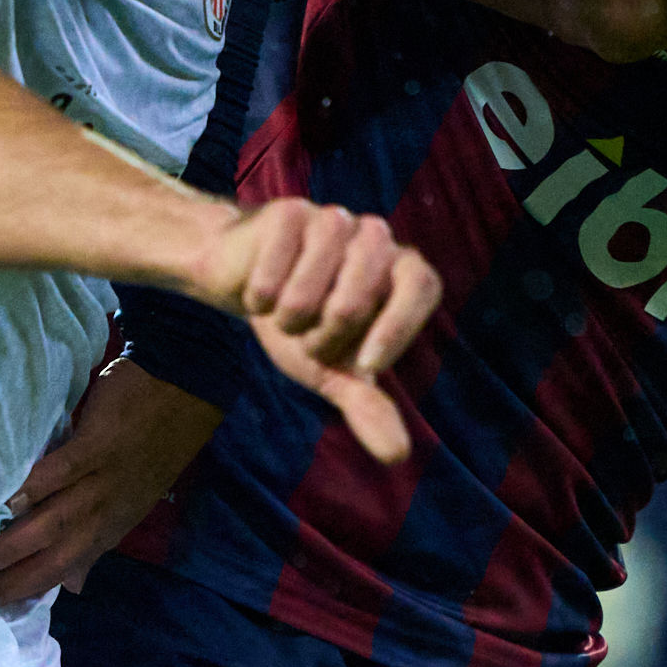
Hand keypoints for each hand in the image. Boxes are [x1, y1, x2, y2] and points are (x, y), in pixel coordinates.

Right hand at [0, 358, 221, 608]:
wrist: (182, 399)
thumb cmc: (147, 452)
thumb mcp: (126, 510)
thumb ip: (94, 546)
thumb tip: (73, 586)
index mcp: (104, 532)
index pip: (57, 574)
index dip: (19, 594)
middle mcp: (100, 516)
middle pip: (52, 561)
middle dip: (9, 582)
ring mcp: (100, 482)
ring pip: (54, 524)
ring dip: (13, 547)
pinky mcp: (99, 446)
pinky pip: (65, 471)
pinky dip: (38, 488)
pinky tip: (8, 500)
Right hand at [196, 197, 439, 464]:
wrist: (245, 284)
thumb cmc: (301, 326)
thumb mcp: (334, 371)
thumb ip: (368, 405)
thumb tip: (398, 455)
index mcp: (400, 270)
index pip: (420, 284)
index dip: (397, 327)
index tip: (366, 365)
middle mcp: (375, 237)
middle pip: (356, 299)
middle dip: (321, 337)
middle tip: (309, 336)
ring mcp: (333, 218)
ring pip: (309, 288)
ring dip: (288, 318)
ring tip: (285, 313)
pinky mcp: (291, 211)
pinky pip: (274, 269)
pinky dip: (260, 295)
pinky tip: (260, 290)